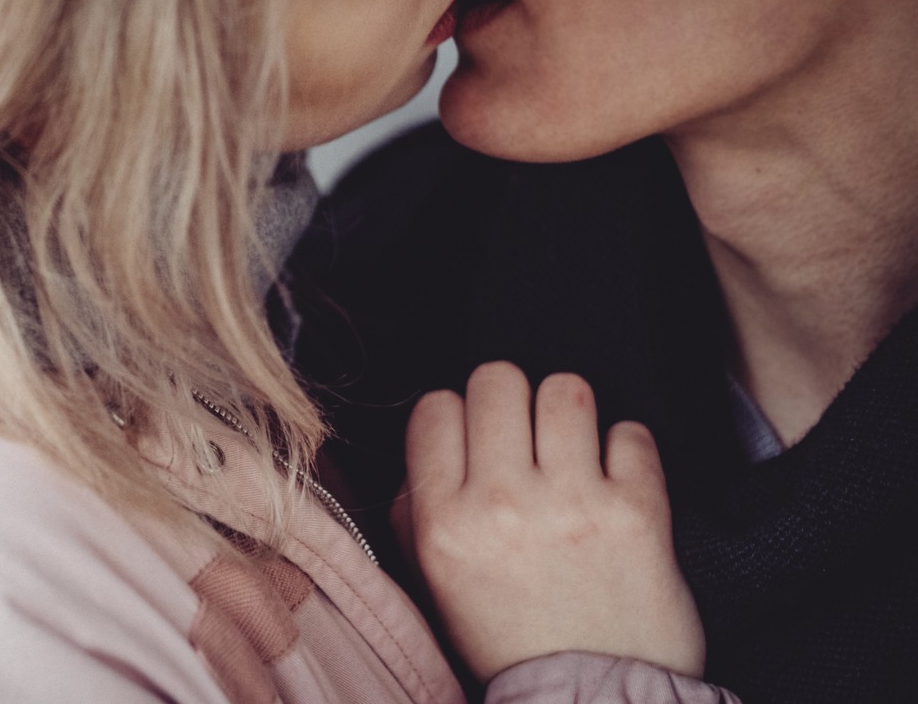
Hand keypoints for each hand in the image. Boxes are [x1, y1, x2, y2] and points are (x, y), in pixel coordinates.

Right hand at [393, 361, 703, 682]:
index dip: (458, 416)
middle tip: (526, 437)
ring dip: (569, 414)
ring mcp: (571, 505)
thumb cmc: (512, 639)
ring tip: (573, 448)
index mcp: (444, 523)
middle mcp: (501, 506)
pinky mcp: (637, 512)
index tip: (476, 439)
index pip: (436, 408)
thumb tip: (432, 445)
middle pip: (497, 381)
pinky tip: (615, 478)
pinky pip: (631, 433)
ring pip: (565, 390)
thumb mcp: (435, 582)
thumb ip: (417, 510)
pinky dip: (626, 449)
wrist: (591, 700)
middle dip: (511, 401)